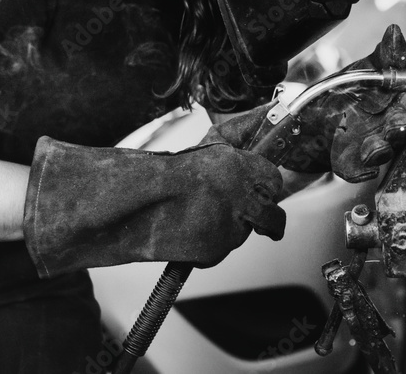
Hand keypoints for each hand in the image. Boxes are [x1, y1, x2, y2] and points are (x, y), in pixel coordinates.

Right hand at [23, 134, 284, 277]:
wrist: (132, 200)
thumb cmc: (160, 174)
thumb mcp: (204, 156)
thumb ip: (232, 160)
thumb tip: (251, 165)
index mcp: (241, 164)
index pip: (273, 180)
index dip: (265, 189)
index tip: (260, 193)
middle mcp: (242, 194)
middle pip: (271, 214)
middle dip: (265, 219)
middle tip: (257, 221)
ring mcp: (231, 224)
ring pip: (242, 233)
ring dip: (228, 229)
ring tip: (196, 219)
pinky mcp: (216, 249)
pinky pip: (220, 249)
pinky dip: (208, 246)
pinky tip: (186, 233)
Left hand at [253, 24, 405, 181]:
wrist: (317, 114)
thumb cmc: (356, 87)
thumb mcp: (369, 66)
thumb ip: (387, 53)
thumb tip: (395, 31)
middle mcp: (398, 126)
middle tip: (403, 125)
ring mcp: (377, 145)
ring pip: (384, 150)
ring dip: (381, 148)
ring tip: (375, 148)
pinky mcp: (354, 162)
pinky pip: (356, 168)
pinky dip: (357, 169)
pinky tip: (359, 168)